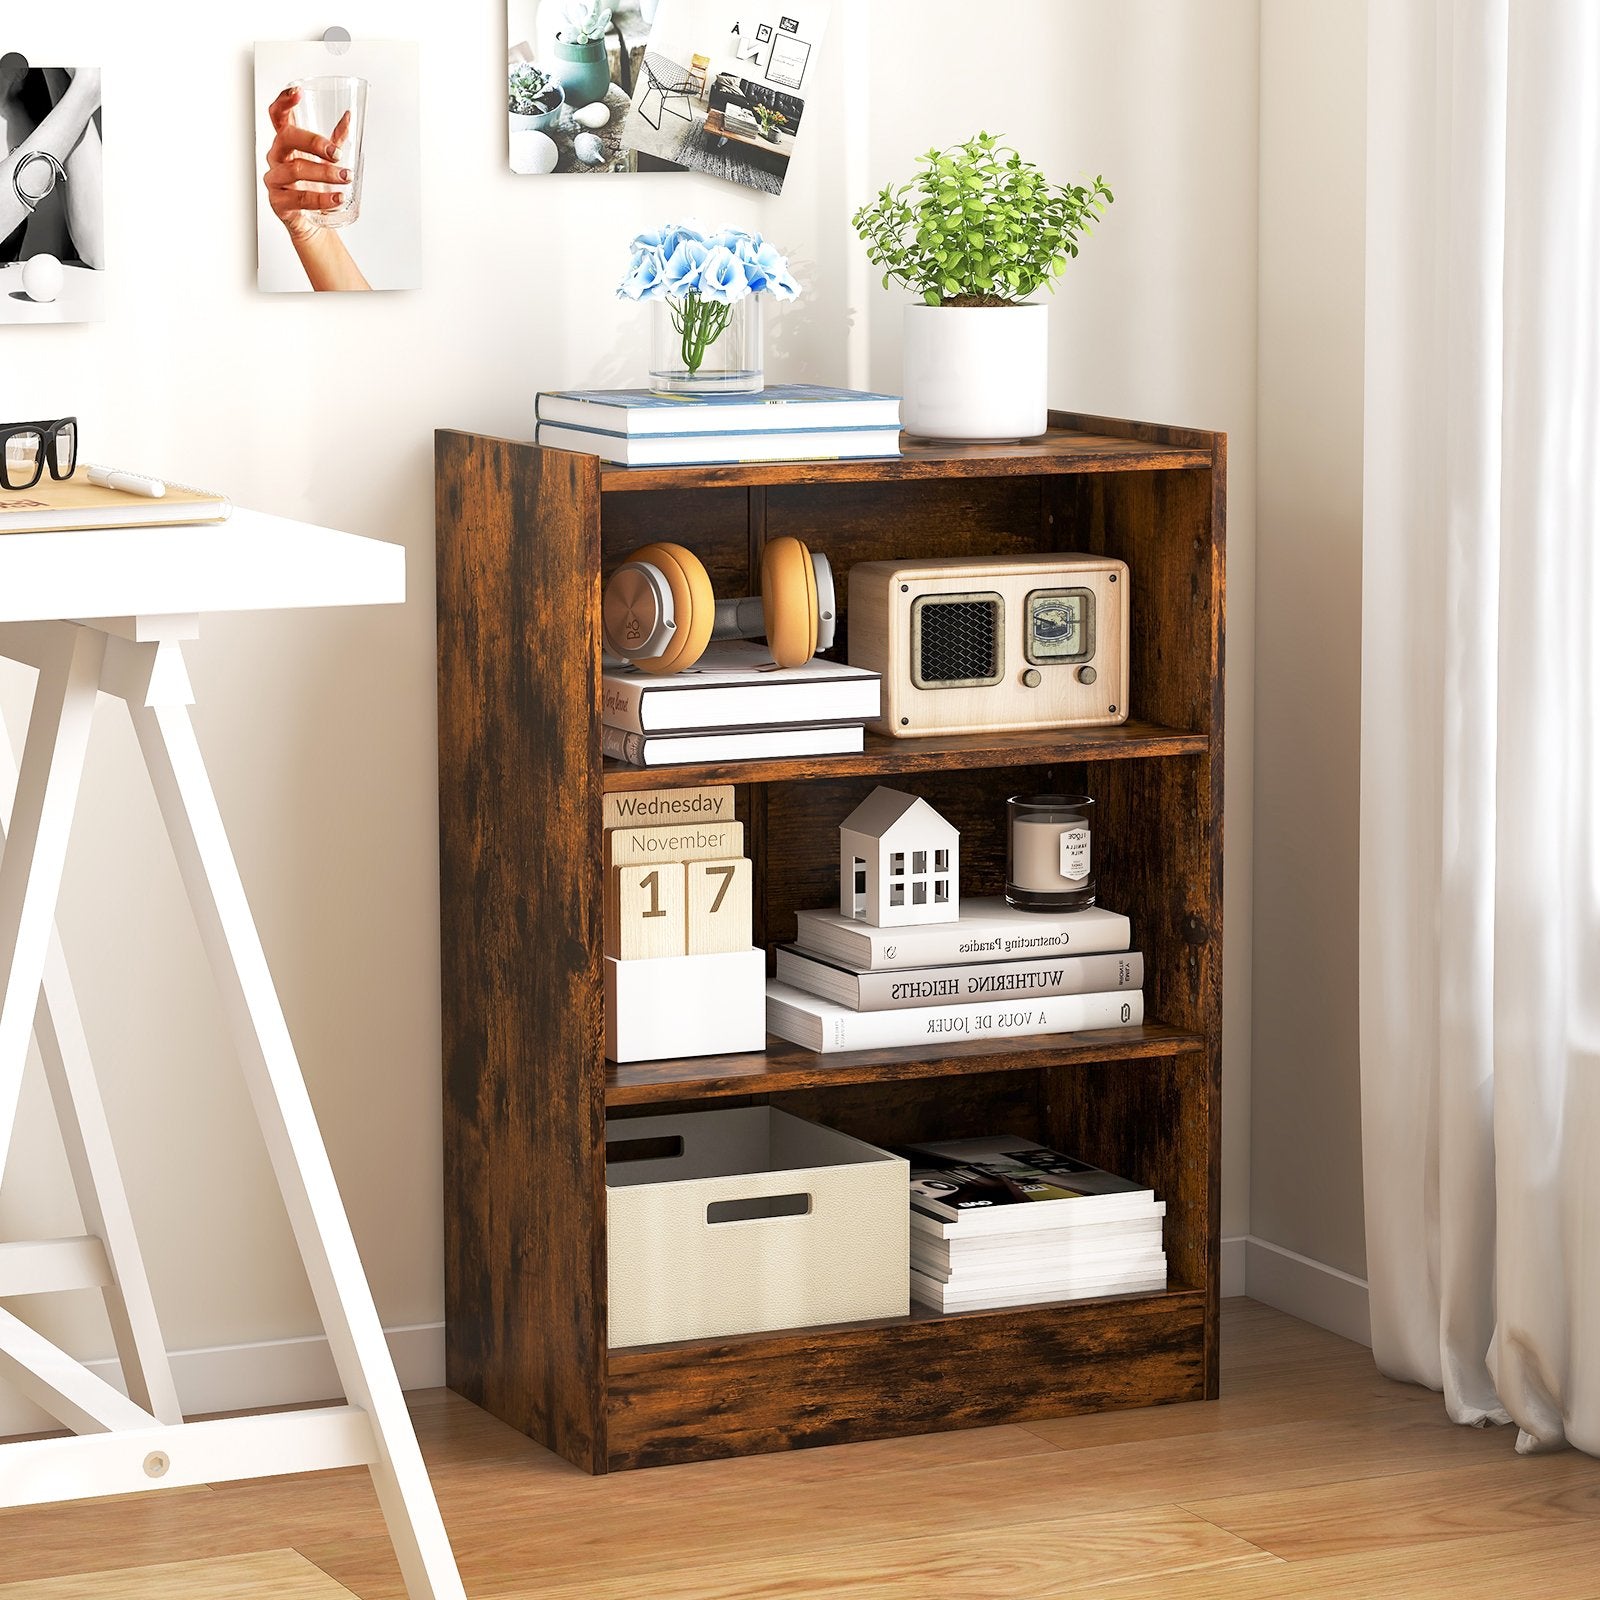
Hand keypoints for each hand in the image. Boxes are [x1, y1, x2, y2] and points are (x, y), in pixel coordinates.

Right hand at [263, 86, 351, 241]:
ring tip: (346, 177)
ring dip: (324, 173)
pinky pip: (300, 198)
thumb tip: (349, 116)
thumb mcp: (325, 160)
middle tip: (337, 153)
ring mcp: (274, 179)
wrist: (311, 221)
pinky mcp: (279, 202)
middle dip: (313, 142)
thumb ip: (335, 139)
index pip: (277, 116)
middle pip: (286, 138)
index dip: (284, 101)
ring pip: (295, 169)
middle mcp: (276, 157)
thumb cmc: (314, 185)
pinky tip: (338, 197)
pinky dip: (322, 198)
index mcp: (286, 142)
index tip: (297, 92)